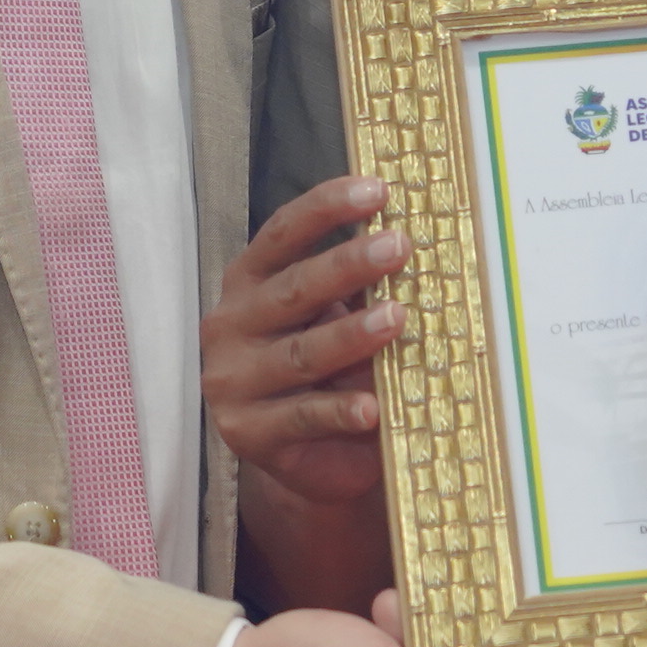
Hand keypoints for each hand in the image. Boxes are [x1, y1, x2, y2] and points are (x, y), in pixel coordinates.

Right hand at [205, 176, 404, 510]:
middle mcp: (231, 326)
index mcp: (249, 283)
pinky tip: (372, 407)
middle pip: (293, 290)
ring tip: (396, 318)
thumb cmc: (326, 372)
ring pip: (299, 354)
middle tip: (398, 246)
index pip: (281, 235)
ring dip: (350, 335)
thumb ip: (357, 287)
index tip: (377, 189)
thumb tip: (415, 242)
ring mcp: (234, 382)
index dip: (326, 208)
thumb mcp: (334, 320)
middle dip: (347, 265)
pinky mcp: (248, 433)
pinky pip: (301, 417)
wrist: (305, 457)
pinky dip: (339, 410)